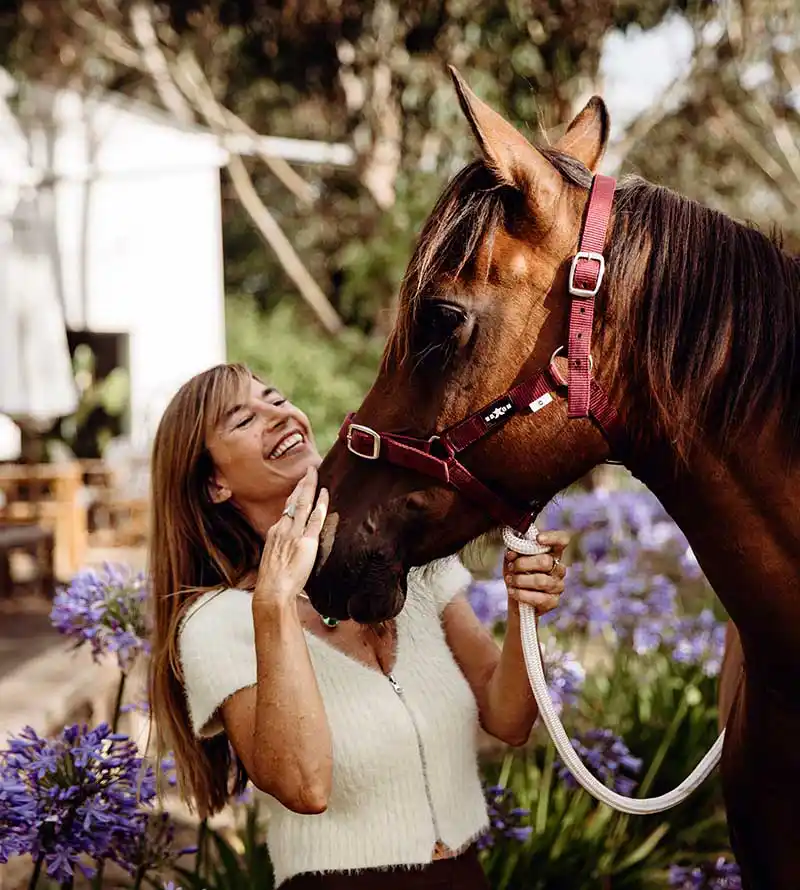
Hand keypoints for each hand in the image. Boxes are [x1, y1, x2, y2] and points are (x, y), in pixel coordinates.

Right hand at [254, 467, 328, 608]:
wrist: (272, 590)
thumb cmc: (273, 581)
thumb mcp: (274, 558)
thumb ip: (282, 547)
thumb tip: (289, 546)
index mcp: (275, 532)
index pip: (287, 509)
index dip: (295, 495)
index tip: (300, 485)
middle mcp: (283, 529)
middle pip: (294, 501)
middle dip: (302, 484)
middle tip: (310, 470)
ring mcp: (295, 533)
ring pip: (303, 504)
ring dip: (310, 486)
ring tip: (316, 474)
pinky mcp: (306, 541)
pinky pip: (315, 518)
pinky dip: (320, 504)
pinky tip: (324, 494)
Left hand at [503, 530, 568, 614]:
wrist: (515, 599)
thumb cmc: (516, 574)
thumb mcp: (511, 560)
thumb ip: (513, 552)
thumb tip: (512, 552)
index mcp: (551, 553)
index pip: (562, 540)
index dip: (553, 537)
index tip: (538, 538)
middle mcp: (559, 568)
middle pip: (545, 561)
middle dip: (523, 563)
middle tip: (511, 566)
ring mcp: (558, 585)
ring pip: (540, 580)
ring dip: (520, 580)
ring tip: (510, 579)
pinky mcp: (553, 601)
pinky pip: (538, 598)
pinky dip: (521, 594)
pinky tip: (512, 591)